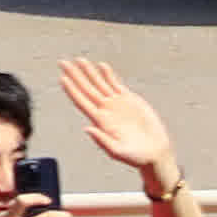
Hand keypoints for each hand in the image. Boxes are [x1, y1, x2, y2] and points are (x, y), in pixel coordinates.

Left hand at [56, 57, 180, 186]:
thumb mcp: (118, 152)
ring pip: (99, 84)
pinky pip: (116, 85)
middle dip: (75, 75)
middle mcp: (105, 110)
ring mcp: (117, 104)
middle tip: (63, 62)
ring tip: (79, 60)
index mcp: (100, 121)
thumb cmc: (136, 156)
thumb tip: (87, 128)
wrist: (154, 152)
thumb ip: (103, 141)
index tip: (63, 78)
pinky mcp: (130, 100)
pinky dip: (109, 75)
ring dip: (89, 72)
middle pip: (86, 89)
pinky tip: (102, 66)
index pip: (82, 102)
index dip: (72, 90)